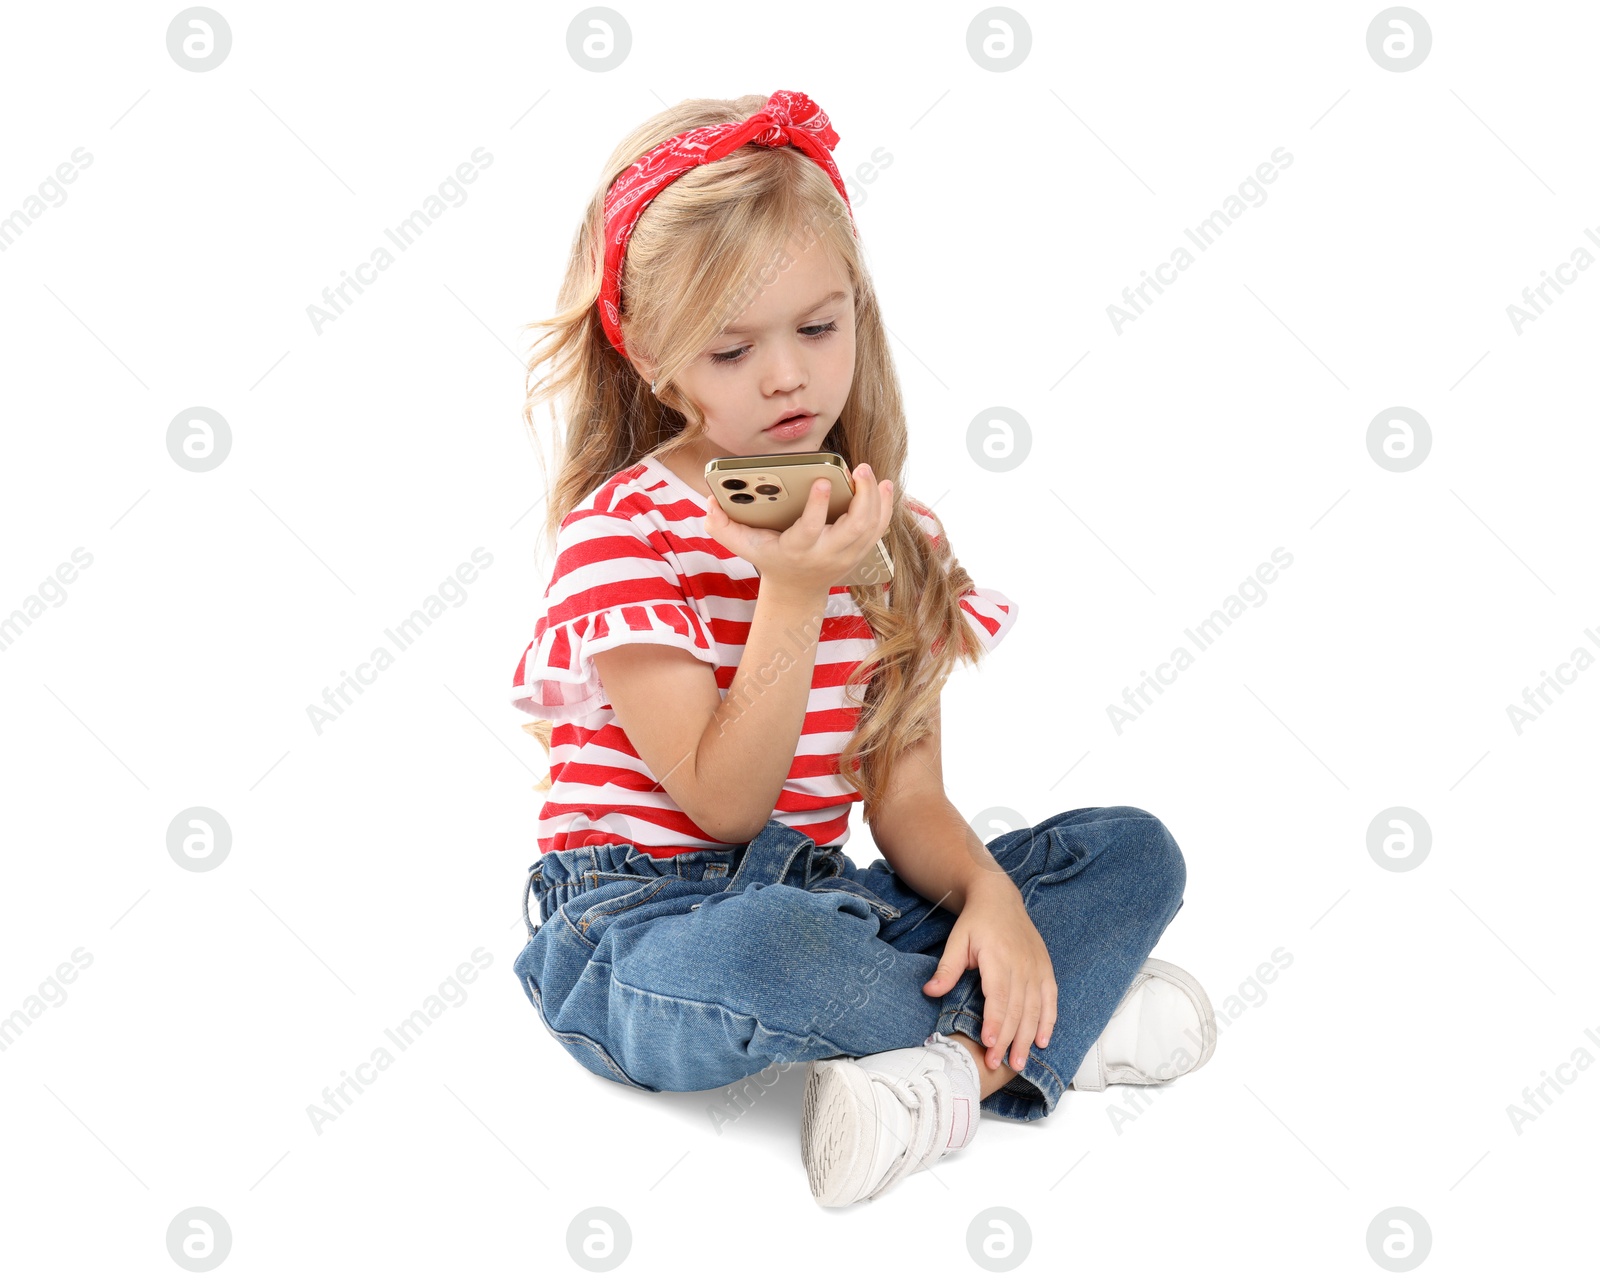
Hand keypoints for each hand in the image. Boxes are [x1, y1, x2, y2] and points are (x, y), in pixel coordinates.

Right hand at [704, 462, 891, 595]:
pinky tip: (884, 486)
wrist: (797, 589)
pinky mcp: (860, 550)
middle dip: (862, 496)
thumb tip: (710, 504)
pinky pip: (879, 528)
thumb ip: (722, 527)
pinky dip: (885, 506)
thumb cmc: (770, 558)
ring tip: (871, 473)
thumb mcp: (743, 546)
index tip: (823, 482)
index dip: (818, 507)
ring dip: (876, 499)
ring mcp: (847, 554)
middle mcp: (827, 553)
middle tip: (860, 468)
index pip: (810, 530)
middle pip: (853, 527)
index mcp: (798, 550)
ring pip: (871, 527)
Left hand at [923, 877, 1056, 1071]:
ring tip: (1019, 1062)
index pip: (999, 997)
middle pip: (1018, 1009)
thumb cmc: (976, 922)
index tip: (989, 1045)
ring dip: (1028, 1038)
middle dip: (1009, 1040)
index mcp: (998, 957)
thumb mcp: (957, 941)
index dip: (996, 1023)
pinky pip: (1050, 999)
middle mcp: (1021, 964)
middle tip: (998, 1065)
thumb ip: (947, 968)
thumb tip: (930, 991)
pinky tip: (1043, 1041)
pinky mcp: (1046, 969)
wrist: (999, 898)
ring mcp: (1036, 967)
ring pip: (1035, 1009)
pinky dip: (1049, 1021)